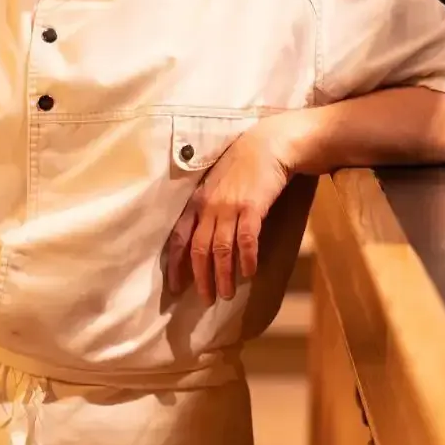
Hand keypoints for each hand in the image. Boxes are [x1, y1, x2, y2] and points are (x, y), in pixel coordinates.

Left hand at [167, 124, 293, 301]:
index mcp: (197, 201)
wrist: (269, 144)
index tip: (174, 287)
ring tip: (226, 295)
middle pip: (199, 249)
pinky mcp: (252, 207)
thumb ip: (206, 206)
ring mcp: (230, 206)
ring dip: (223, 275)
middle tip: (206, 300)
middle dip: (201, 278)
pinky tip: (249, 272)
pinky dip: (246, 259)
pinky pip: (246, 240)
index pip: (179, 238)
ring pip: (221, 249)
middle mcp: (209, 206)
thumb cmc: (243, 163)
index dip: (176, 264)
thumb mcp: (215, 183)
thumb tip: (202, 234)